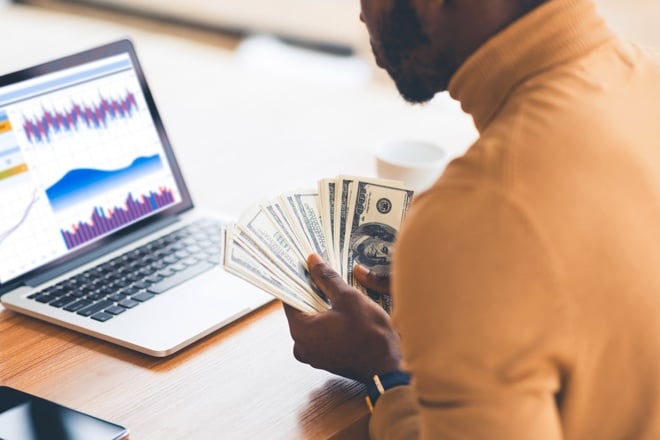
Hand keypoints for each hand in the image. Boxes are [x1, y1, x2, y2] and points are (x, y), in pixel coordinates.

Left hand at [283, 254, 401, 383]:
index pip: (290, 298)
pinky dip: (329, 322)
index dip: (299, 280)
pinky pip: (321, 335)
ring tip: (337, 291)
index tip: (306, 267)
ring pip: (313, 323)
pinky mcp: (326, 361)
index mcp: (300, 331)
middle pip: (301, 311)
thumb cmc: (370, 333)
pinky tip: (343, 312)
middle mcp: (301, 346)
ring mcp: (313, 356)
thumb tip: (313, 261)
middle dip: (313, 292)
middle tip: (324, 274)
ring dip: (323, 307)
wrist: (389, 367)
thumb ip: (327, 278)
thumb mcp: (348, 298)